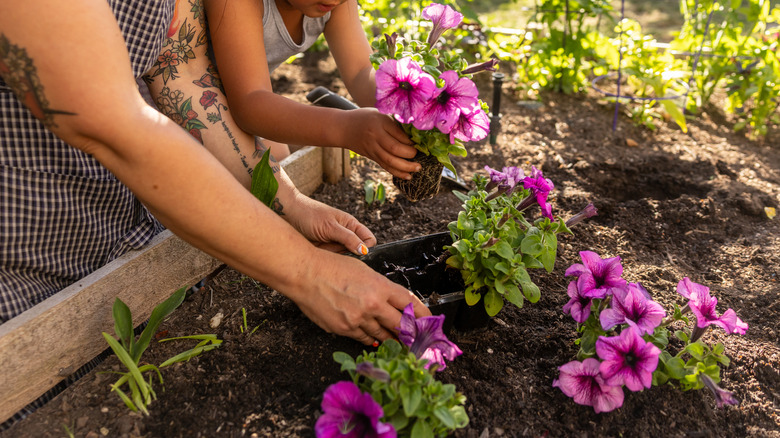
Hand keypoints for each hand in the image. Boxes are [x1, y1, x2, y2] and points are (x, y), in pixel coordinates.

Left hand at [284, 194, 376, 254]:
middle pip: (357, 252)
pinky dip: (327, 261)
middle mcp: (345, 235)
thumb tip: (364, 250)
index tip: (356, 254)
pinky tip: (318, 255)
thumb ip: (348, 238)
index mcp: (351, 225)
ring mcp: (334, 244)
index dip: (366, 248)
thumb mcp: (330, 227)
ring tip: (323, 251)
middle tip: (336, 254)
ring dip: (336, 259)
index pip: (369, 240)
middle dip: (350, 256)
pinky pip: (331, 261)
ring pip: (344, 259)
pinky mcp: (324, 251)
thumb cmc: (309, 214)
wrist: (286, 215)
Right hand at [290, 250, 432, 344]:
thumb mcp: (363, 271)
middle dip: (410, 332)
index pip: (409, 303)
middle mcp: (372, 305)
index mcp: (380, 287)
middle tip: (417, 337)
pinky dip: (371, 339)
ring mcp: (358, 319)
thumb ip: (380, 288)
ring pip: (382, 335)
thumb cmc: (332, 267)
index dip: (421, 314)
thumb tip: (393, 303)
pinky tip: (376, 340)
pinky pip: (363, 338)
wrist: (305, 274)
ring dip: (391, 338)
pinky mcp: (344, 329)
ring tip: (398, 341)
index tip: (428, 320)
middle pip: (400, 324)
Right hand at [341, 109, 421, 179]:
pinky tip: (408, 175)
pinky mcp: (372, 156)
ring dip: (406, 167)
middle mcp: (375, 136)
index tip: (419, 143)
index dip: (410, 141)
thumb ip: (394, 122)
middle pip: (394, 149)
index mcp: (380, 122)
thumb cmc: (365, 118)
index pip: (398, 134)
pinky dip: (397, 172)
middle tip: (419, 155)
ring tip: (417, 168)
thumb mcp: (379, 113)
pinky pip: (385, 166)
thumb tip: (416, 133)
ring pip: (390, 160)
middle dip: (410, 154)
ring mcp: (372, 148)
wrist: (343, 128)